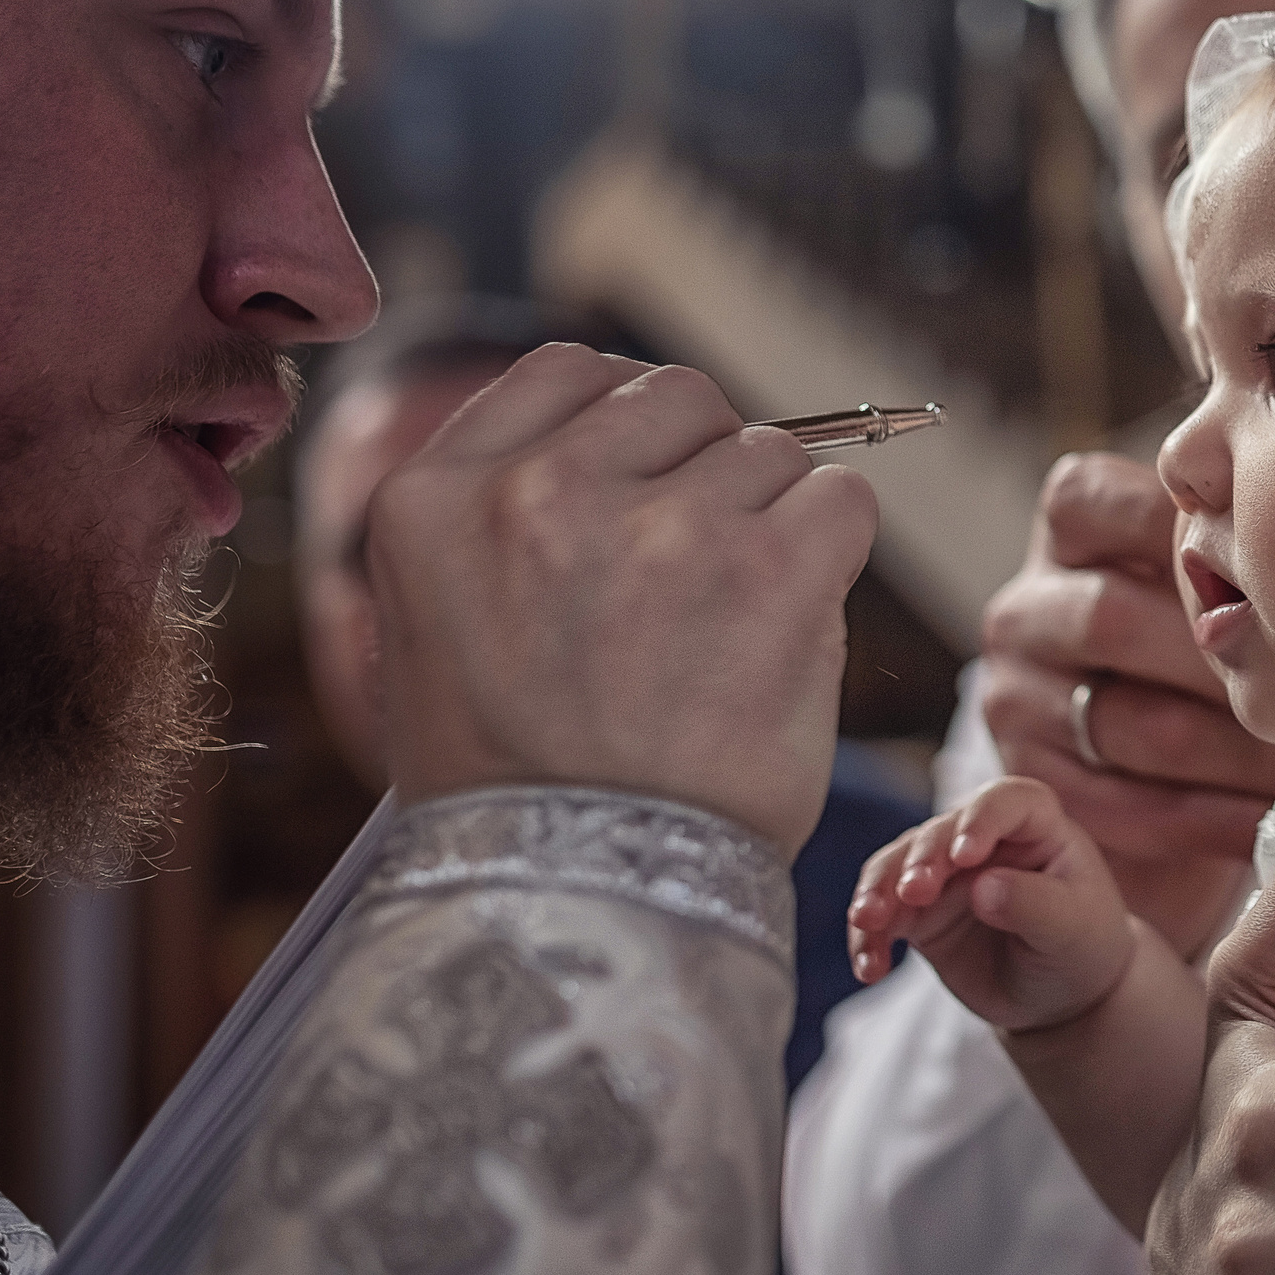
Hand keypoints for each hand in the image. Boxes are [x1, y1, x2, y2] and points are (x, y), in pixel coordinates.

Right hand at [368, 346, 876, 851]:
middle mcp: (537, 492)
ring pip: (767, 452)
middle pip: (678, 398)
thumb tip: (633, 438)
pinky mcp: (766, 569)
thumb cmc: (523, 786)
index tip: (645, 492)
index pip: (567, 372)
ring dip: (771, 524)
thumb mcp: (441, 631)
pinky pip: (840, 498)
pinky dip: (834, 552)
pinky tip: (792, 622)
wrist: (582, 902)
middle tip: (699, 578)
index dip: (628, 427)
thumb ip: (507, 518)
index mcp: (434, 498)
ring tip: (733, 628)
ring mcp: (657, 526)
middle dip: (704, 470)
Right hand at [849, 776, 1138, 1032]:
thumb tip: (984, 888)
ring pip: (896, 866)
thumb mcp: (1073, 929)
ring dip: (877, 891)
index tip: (965, 856)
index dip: (980, 820)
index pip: (1005, 801)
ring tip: (868, 922)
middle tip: (912, 894)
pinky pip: (881, 916)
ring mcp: (943, 873)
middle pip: (938, 832)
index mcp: (1034, 824)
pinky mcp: (916, 913)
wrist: (1060, 995)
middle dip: (919, 861)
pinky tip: (869, 968)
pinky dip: (869, 938)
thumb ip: (1035, 904)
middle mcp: (981, 838)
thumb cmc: (1081, 947)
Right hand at [981, 453, 1274, 955]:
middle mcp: (1027, 606)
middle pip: (1115, 620)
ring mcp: (1016, 694)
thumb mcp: (1215, 578)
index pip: (1119, 507)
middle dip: (1224, 666)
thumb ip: (1243, 555)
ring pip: (1127, 722)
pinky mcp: (1029, 777)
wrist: (1155, 768)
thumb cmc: (1211, 647)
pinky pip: (1119, 803)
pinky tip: (1263, 823)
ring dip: (1229, 755)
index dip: (1200, 546)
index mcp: (1072, 525)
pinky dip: (1202, 819)